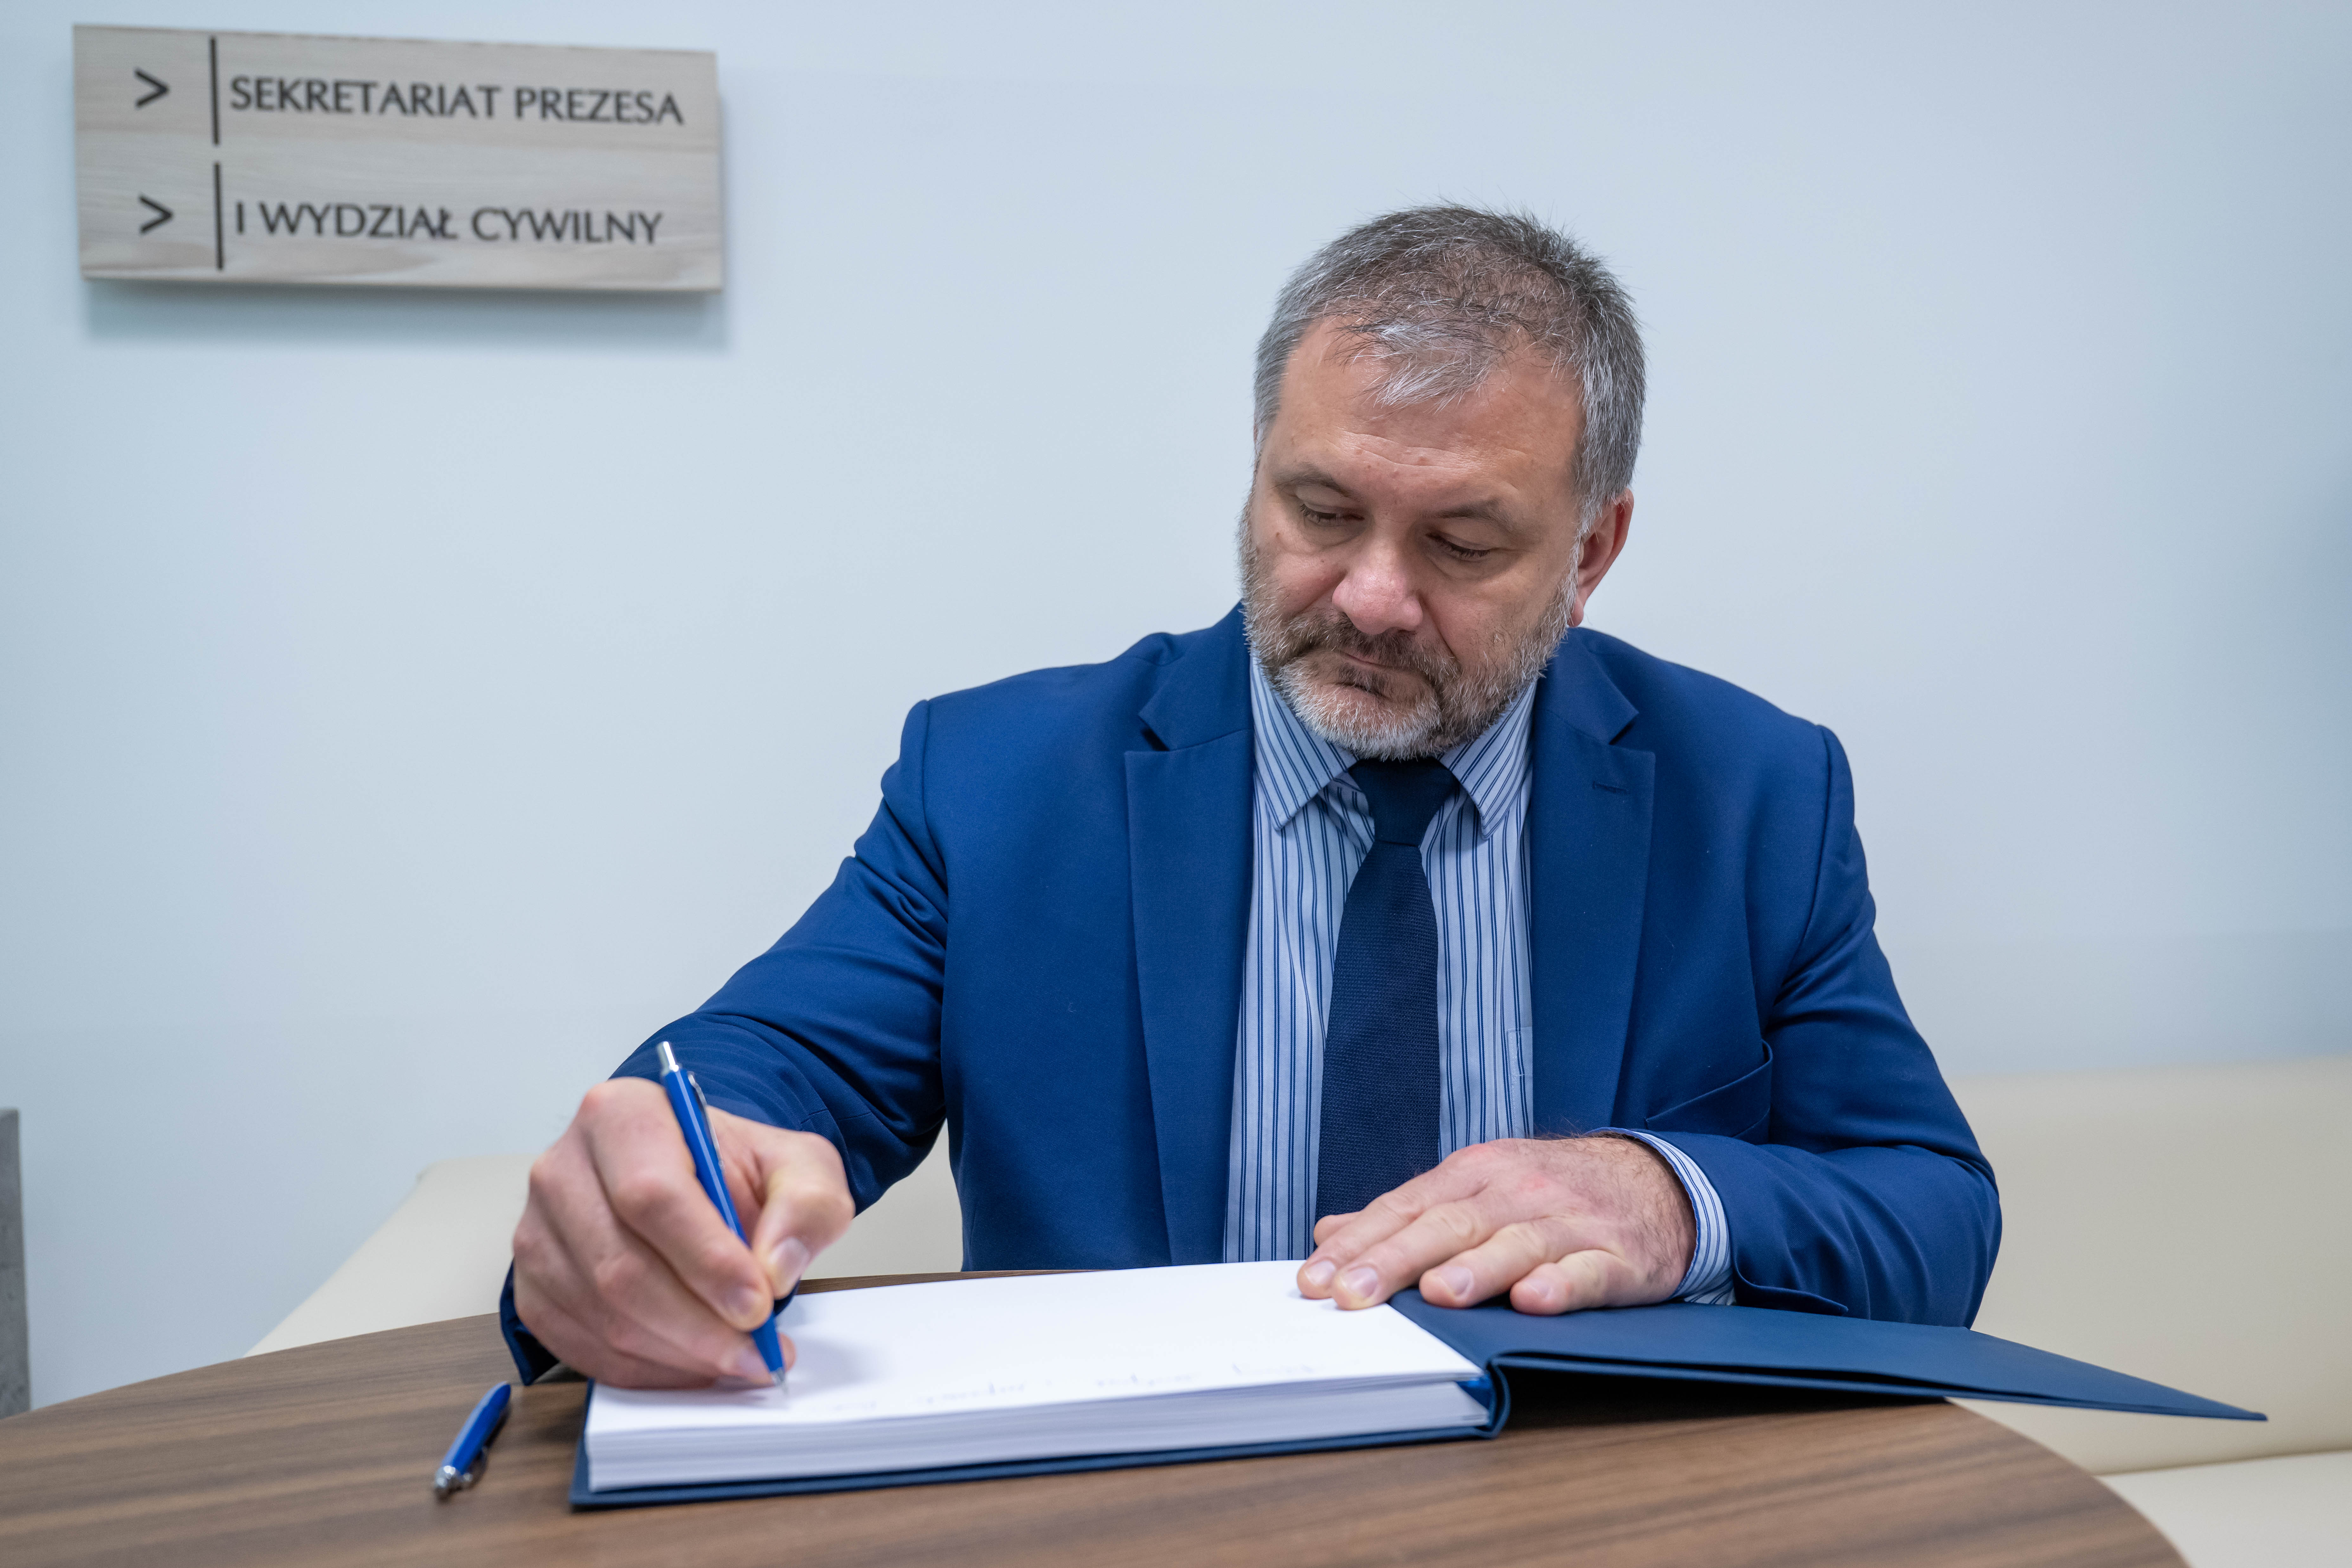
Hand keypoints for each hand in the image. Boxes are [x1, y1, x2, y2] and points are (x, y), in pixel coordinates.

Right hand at [512, 1077, 853, 1386]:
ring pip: (601, 1314)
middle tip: (758, 1352)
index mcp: (621, 1116)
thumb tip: (776, 1268)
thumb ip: (807, 1202)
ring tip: (740, 1361)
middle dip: (697, 1323)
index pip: (652, 1194)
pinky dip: (646, 1370)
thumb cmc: (731, 1169)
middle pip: (620, 1265)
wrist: (690, 1178)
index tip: (758, 1303)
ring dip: (677, 1353)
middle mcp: (562, 1170)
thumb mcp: (796, 1163)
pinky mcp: (532, 1289)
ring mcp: (537, 1232)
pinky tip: (695, 1366)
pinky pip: (582, 1347)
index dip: (706, 1258)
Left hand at [1296, 1135, 1694, 1313]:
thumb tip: (1329, 1232)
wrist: (1653, 1182)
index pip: (1403, 1209)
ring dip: (1475, 1269)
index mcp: (1473, 1176)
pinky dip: (1561, 1283)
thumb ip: (1405, 1214)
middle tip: (1351, 1295)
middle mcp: (1514, 1193)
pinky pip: (1586, 1271)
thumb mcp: (1474, 1190)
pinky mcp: (1616, 1257)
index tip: (1314, 1280)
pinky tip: (1534, 1299)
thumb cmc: (1548, 1193)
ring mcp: (1567, 1222)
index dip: (1357, 1246)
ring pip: (1514, 1244)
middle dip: (1395, 1261)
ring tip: (1437, 1293)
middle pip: (1447, 1226)